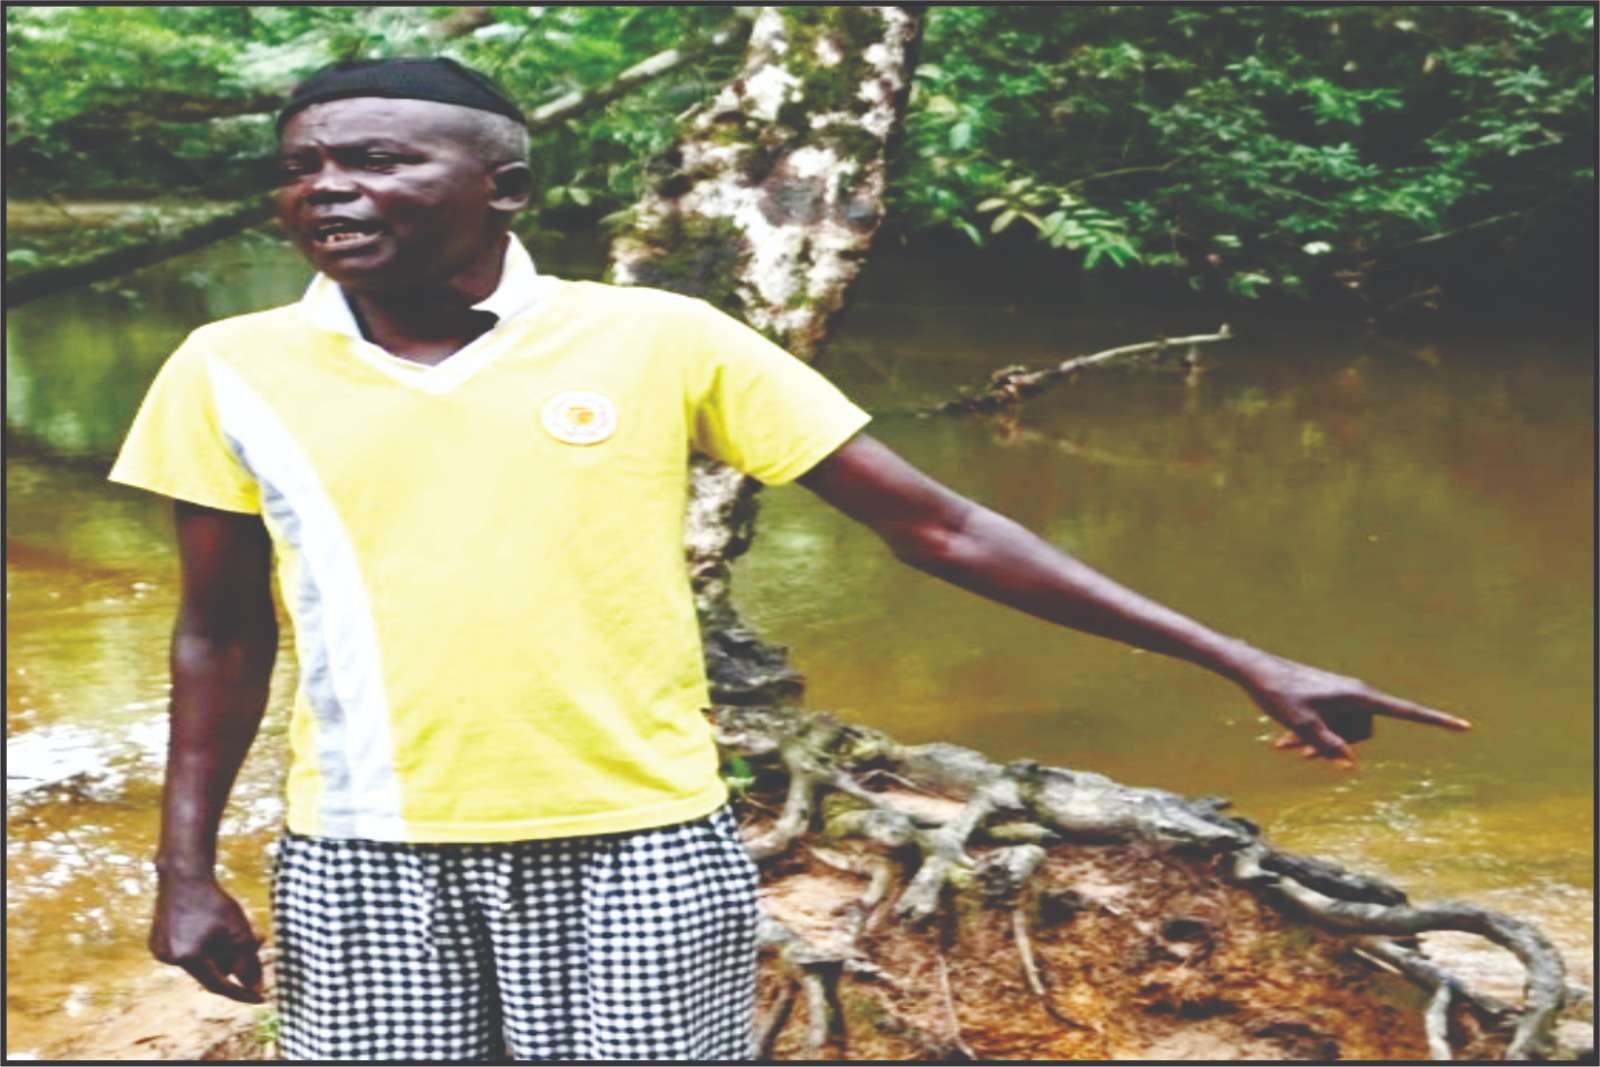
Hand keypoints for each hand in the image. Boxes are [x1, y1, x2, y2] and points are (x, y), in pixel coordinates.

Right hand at [149, 874, 264, 1002]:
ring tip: (230, 927)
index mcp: (188, 957)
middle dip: (234, 958)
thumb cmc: (214, 901)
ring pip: (199, 962)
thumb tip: (255, 988)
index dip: (241, 992)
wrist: (184, 877)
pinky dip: (201, 946)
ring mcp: (159, 952)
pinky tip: (205, 925)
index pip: (218, 985)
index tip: (260, 998)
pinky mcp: (156, 943)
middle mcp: (169, 958)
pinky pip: (185, 953)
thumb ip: (248, 961)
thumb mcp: (239, 931)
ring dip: (218, 951)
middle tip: (257, 939)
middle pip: (211, 971)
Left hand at [1234, 652, 1471, 766]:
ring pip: (1343, 732)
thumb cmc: (1278, 694)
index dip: (1435, 721)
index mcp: (1358, 696)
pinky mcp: (1327, 699)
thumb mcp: (1301, 725)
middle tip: (1296, 752)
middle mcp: (1355, 694)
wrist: (1255, 670)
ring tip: (1284, 746)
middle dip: (1334, 747)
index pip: (1406, 712)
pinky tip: (1283, 742)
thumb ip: (1328, 745)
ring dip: (1318, 743)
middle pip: (1363, 734)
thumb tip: (1351, 763)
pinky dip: (1312, 735)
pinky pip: (1330, 724)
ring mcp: (1341, 696)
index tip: (1464, 727)